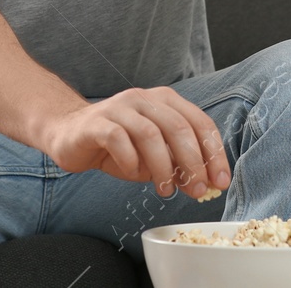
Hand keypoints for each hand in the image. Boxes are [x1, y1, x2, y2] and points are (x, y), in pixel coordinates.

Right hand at [41, 86, 231, 198]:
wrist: (70, 134)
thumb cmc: (118, 145)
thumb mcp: (154, 156)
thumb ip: (178, 164)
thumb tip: (206, 185)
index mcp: (165, 101)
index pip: (200, 123)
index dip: (214, 153)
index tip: (220, 181)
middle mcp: (144, 99)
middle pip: (179, 127)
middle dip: (193, 162)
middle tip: (197, 191)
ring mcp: (120, 108)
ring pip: (151, 134)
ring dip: (163, 166)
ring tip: (166, 190)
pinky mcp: (97, 123)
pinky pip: (118, 139)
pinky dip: (130, 161)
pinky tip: (133, 174)